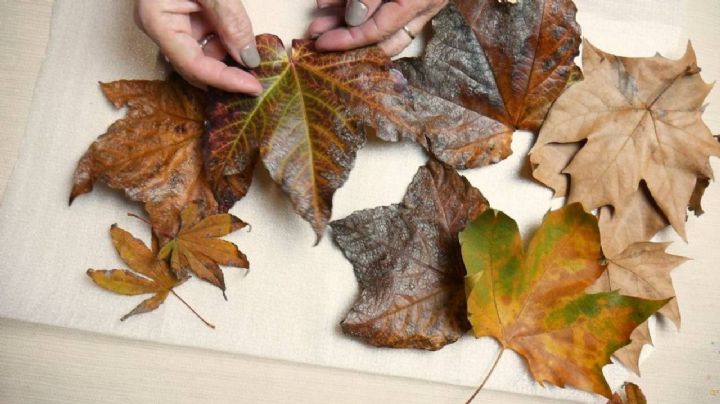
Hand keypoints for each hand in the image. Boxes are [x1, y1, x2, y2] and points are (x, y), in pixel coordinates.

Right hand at [135, 0, 262, 93]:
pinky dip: (227, 41)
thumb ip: (230, 21)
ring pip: (204, 53)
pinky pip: (207, 37)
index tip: (254, 87)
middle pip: (196, 66)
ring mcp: (171, 22)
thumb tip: (248, 58)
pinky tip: (245, 41)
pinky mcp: (184, 15)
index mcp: (156, 20)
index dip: (224, 81)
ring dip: (230, 56)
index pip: (193, 65)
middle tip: (259, 79)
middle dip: (227, 73)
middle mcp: (160, 27)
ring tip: (255, 52)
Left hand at [309, 0, 447, 55]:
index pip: (380, 31)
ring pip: (378, 21)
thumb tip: (354, 20)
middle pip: (382, 37)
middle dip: (346, 40)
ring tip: (318, 21)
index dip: (349, 39)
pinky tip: (329, 1)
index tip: (322, 43)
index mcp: (419, 1)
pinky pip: (383, 7)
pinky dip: (355, 4)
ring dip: (345, 21)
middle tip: (316, 38)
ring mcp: (417, 0)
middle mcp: (421, 6)